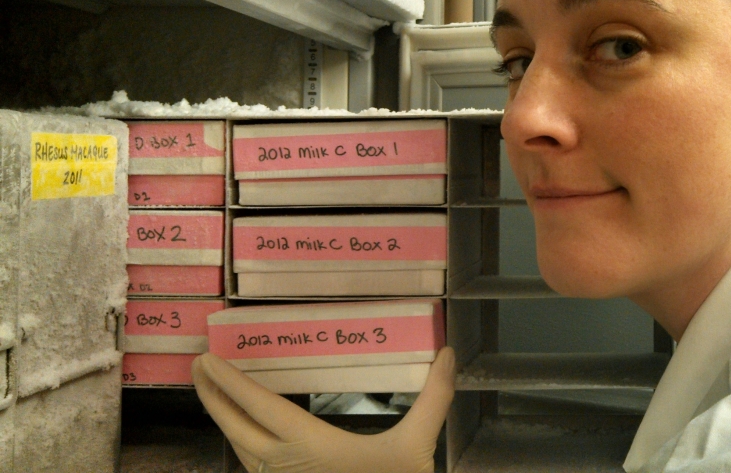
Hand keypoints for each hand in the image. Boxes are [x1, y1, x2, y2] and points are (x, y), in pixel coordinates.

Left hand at [192, 347, 455, 472]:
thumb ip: (434, 398)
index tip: (206, 359)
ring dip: (225, 420)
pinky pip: (254, 468)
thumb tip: (449, 352)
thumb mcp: (417, 446)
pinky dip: (243, 447)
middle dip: (212, 395)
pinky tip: (249, 439)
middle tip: (197, 366)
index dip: (229, 382)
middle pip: (234, 427)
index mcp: (307, 445)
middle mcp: (281, 466)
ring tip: (218, 395)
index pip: (258, 406)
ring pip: (240, 450)